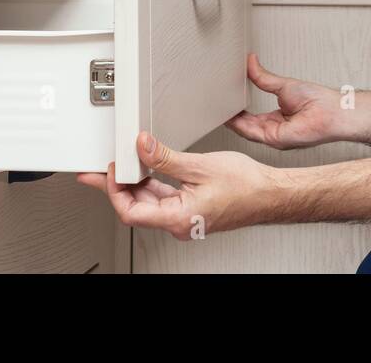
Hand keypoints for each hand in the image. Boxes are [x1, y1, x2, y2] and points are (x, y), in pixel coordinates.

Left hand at [76, 132, 281, 238]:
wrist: (271, 193)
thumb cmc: (247, 186)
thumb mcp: (200, 165)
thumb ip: (165, 157)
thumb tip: (141, 146)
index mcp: (178, 218)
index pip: (130, 211)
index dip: (114, 190)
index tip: (110, 170)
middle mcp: (179, 223)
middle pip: (135, 207)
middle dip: (116, 185)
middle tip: (99, 169)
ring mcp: (185, 218)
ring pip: (149, 202)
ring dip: (133, 183)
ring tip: (119, 166)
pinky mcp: (191, 209)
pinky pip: (163, 198)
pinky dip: (151, 183)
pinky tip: (147, 169)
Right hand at [225, 53, 348, 148]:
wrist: (332, 111)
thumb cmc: (318, 100)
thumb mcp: (283, 85)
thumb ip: (263, 78)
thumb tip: (251, 62)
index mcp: (275, 120)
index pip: (249, 118)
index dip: (235, 110)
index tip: (223, 101)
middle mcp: (272, 130)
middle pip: (244, 125)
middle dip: (228, 116)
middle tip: (213, 105)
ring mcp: (273, 137)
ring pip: (244, 130)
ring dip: (230, 120)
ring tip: (216, 108)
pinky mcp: (275, 139)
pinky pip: (251, 132)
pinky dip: (239, 124)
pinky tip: (229, 115)